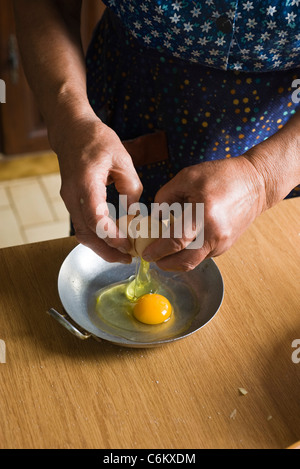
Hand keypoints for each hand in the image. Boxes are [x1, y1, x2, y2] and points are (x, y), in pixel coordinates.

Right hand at [53, 115, 142, 262]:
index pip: (94, 217)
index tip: (126, 244)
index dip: (110, 235)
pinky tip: (112, 239)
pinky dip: (96, 236)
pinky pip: (82, 225)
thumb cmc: (96, 140)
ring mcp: (69, 200)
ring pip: (82, 233)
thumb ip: (131, 187)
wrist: (71, 131)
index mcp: (86, 182)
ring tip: (122, 253)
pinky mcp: (72, 202)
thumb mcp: (123, 159)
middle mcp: (73, 195)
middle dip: (106, 250)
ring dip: (100, 246)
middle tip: (127, 258)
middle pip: (85, 233)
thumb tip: (134, 213)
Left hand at [142, 156, 265, 270]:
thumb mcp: (187, 177)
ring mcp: (222, 243)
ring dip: (176, 261)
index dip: (157, 250)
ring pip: (194, 262)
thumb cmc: (221, 176)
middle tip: (153, 258)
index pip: (175, 241)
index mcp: (203, 214)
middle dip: (164, 264)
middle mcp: (215, 234)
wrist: (255, 183)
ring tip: (164, 251)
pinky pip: (203, 255)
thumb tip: (154, 216)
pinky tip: (182, 243)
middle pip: (185, 261)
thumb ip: (165, 196)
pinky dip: (189, 253)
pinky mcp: (226, 246)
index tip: (145, 253)